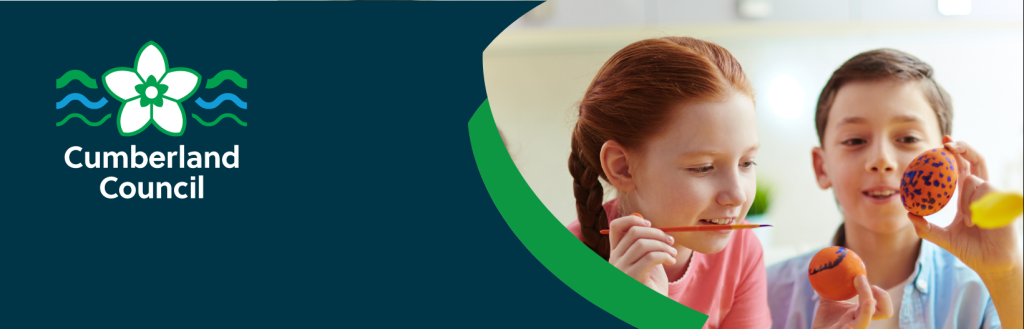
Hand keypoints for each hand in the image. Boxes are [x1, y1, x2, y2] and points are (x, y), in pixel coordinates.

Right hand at [608, 214, 677, 295]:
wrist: (652, 309)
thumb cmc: (651, 286)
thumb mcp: (646, 261)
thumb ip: (645, 244)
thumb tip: (648, 223)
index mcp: (616, 254)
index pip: (616, 227)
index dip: (632, 219)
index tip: (650, 224)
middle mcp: (614, 260)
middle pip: (633, 233)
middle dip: (656, 233)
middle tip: (670, 240)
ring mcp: (621, 270)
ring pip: (643, 244)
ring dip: (663, 246)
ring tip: (673, 254)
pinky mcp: (633, 278)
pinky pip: (650, 258)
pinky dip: (665, 256)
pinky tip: (671, 261)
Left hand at [812, 275, 892, 328]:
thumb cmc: (825, 320)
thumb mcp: (828, 301)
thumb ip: (828, 287)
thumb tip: (825, 269)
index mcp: (862, 312)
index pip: (882, 305)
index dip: (881, 294)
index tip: (864, 280)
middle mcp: (861, 320)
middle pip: (883, 311)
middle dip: (881, 296)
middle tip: (861, 280)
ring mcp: (854, 328)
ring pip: (867, 320)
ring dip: (867, 308)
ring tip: (867, 300)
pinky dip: (851, 328)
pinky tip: (848, 325)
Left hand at [907, 137, 1023, 276]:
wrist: (991, 263)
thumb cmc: (970, 250)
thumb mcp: (942, 238)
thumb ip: (925, 227)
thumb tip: (908, 214)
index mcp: (966, 195)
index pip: (961, 167)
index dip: (954, 153)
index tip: (941, 141)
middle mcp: (980, 191)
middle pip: (975, 159)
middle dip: (962, 146)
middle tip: (946, 142)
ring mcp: (992, 195)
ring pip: (972, 179)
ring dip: (965, 200)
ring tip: (968, 223)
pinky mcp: (1001, 200)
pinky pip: (981, 190)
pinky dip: (973, 206)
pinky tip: (975, 223)